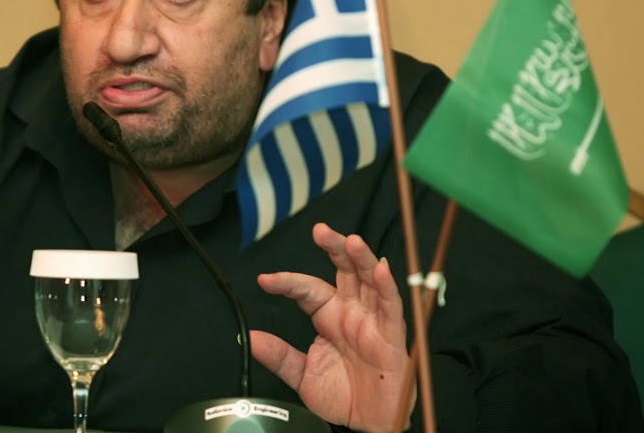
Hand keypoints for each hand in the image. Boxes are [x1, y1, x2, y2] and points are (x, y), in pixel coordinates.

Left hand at [251, 223, 413, 432]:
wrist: (368, 424)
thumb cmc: (343, 395)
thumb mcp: (303, 376)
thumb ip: (280, 356)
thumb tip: (251, 338)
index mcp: (328, 316)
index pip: (306, 289)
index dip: (287, 282)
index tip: (265, 280)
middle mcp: (351, 311)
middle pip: (343, 270)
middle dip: (333, 247)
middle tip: (319, 231)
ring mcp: (372, 320)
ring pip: (368, 280)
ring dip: (361, 258)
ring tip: (350, 241)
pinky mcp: (392, 335)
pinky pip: (391, 306)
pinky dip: (386, 286)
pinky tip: (378, 269)